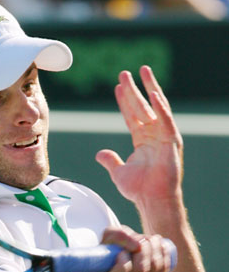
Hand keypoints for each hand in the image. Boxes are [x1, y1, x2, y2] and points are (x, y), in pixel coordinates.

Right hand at [87, 226, 170, 271]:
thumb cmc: (106, 253)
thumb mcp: (106, 240)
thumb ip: (118, 236)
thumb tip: (139, 245)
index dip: (124, 262)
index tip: (122, 252)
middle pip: (141, 270)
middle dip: (145, 249)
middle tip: (142, 238)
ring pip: (154, 270)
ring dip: (157, 250)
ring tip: (152, 239)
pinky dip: (164, 258)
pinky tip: (161, 248)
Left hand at [96, 66, 183, 206]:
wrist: (151, 200)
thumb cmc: (139, 189)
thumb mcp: (118, 172)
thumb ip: (110, 160)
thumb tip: (99, 153)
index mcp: (142, 141)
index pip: (132, 116)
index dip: (124, 102)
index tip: (117, 87)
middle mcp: (154, 135)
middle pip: (142, 107)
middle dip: (134, 90)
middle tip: (125, 73)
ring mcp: (164, 137)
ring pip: (155, 108)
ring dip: (149, 89)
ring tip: (142, 71)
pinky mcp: (172, 142)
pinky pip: (166, 120)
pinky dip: (161, 107)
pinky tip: (153, 93)